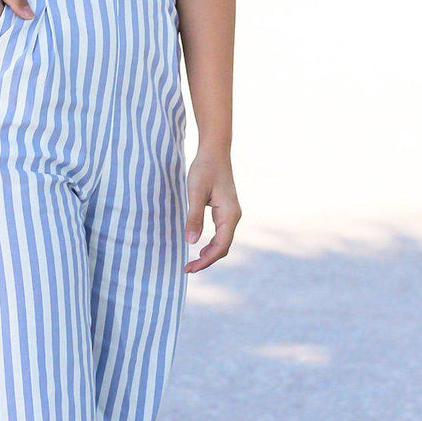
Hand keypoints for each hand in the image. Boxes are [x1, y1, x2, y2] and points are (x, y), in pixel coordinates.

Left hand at [183, 150, 240, 272]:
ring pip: (223, 241)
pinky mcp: (226, 210)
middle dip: (207, 260)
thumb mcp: (195, 193)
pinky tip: (201, 248)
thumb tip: (191, 242)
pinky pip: (221, 233)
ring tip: (192, 263)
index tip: (190, 268)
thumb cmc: (204, 169)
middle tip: (187, 269)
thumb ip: (194, 217)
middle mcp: (234, 216)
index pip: (220, 246)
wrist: (215, 151)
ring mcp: (231, 214)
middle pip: (223, 247)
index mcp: (229, 214)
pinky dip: (212, 244)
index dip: (206, 260)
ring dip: (209, 254)